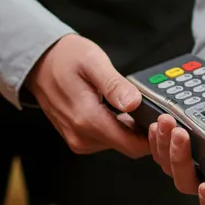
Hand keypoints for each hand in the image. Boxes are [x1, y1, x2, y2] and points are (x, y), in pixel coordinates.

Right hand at [25, 35, 148, 157]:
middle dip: (145, 132)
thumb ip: (114, 85)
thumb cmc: (65, 58)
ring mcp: (79, 140)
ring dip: (132, 130)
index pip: (131, 145)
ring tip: (138, 107)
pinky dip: (119, 128)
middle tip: (156, 109)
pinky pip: (108, 139)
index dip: (152, 136)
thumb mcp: (93, 61)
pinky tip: (122, 112)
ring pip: (119, 144)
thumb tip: (134, 103)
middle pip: (128, 146)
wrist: (39, 63)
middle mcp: (82, 136)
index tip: (165, 121)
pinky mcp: (79, 138)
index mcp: (87, 119)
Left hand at [148, 113, 204, 204]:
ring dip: (165, 146)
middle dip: (180, 161)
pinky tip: (160, 121)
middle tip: (182, 135)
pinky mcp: (176, 149)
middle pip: (188, 184)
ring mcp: (191, 166)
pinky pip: (160, 151)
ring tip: (168, 123)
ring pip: (170, 167)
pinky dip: (156, 138)